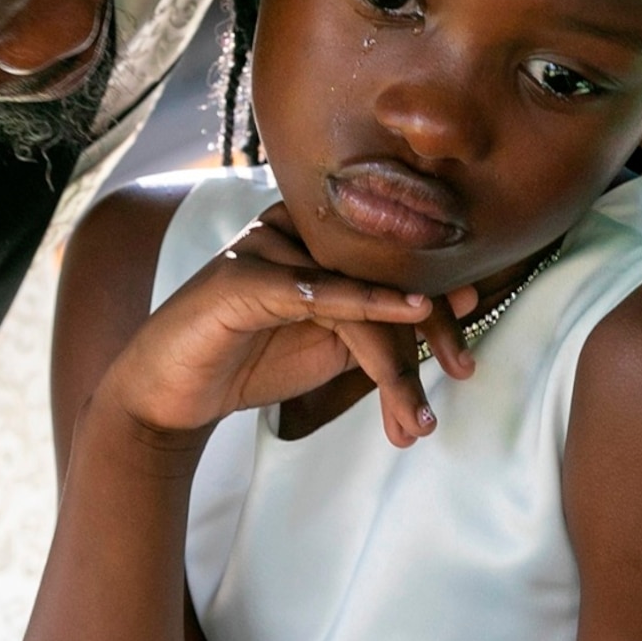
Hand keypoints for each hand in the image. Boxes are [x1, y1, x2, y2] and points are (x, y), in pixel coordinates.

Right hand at [97, 206, 476, 447]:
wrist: (172, 396)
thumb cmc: (250, 361)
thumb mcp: (332, 344)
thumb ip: (381, 322)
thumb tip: (453, 300)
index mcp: (315, 235)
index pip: (392, 259)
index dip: (441, 302)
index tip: (469, 352)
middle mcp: (293, 228)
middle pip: (382, 266)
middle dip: (431, 328)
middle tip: (463, 373)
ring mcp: (265, 245)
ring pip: (356, 289)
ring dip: (394, 358)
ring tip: (414, 412)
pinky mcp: (242, 276)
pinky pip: (315, 290)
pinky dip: (365, 304)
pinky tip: (408, 316)